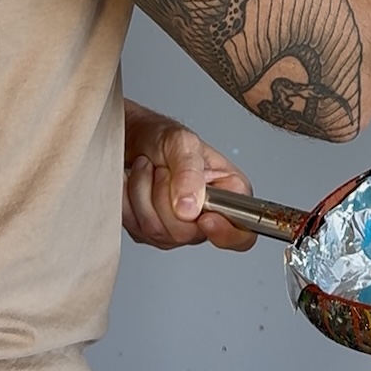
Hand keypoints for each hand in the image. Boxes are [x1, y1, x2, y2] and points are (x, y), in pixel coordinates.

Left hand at [123, 101, 255, 251]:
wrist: (129, 137)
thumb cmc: (161, 136)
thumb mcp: (181, 142)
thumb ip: (189, 173)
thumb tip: (190, 209)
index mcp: (229, 192)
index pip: (243, 233)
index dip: (226, 233)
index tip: (204, 218)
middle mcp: (205, 215)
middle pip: (188, 234)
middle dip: (165, 197)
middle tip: (163, 170)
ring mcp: (176, 227)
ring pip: (157, 232)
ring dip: (142, 194)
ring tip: (147, 169)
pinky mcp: (149, 232)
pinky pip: (136, 230)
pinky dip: (128, 202)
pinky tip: (133, 185)